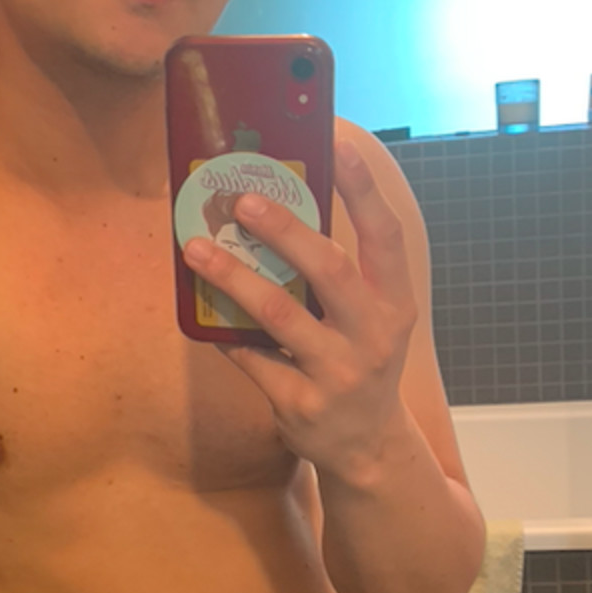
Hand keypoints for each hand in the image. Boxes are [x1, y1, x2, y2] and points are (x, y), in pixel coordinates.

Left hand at [181, 139, 418, 480]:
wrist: (368, 448)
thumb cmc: (358, 363)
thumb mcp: (369, 319)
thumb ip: (338, 275)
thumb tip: (279, 208)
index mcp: (394, 304)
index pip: (385, 236)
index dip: (364, 189)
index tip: (339, 144)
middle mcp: (373, 336)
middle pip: (328, 271)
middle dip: (284, 231)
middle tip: (243, 200)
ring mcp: (337, 373)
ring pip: (278, 315)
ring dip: (232, 277)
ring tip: (197, 248)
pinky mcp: (300, 403)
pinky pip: (250, 358)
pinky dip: (223, 332)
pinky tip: (200, 310)